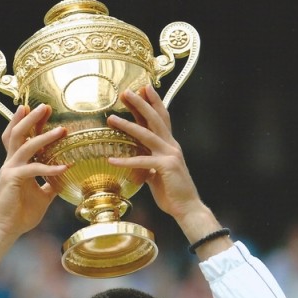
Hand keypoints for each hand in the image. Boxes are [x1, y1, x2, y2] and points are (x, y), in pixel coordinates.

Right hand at [0, 104, 67, 267]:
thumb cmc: (21, 214)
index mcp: (16, 164)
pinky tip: (63, 168)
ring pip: (24, 145)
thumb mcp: (41, 196)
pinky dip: (49, 168)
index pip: (18, 137)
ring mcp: (10, 170)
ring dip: (43, 136)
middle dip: (31, 118)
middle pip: (17, 133)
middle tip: (45, 106)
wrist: (5, 229)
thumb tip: (64, 179)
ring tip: (60, 130)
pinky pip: (33, 169)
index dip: (25, 122)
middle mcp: (10, 163)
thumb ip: (49, 184)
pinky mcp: (12, 180)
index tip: (38, 109)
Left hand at [106, 85, 201, 221]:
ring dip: (128, 125)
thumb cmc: (172, 193)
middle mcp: (171, 146)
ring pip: (146, 135)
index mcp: (170, 146)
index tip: (142, 89)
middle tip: (126, 92)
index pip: (161, 119)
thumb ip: (148, 165)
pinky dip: (125, 161)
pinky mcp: (165, 167)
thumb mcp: (157, 174)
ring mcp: (170, 155)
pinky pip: (141, 161)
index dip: (152, 103)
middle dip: (141, 103)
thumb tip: (137, 165)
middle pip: (155, 119)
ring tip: (111, 118)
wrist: (187, 208)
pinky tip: (111, 160)